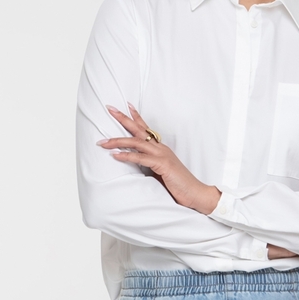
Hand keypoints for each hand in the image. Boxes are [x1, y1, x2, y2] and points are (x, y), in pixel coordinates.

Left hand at [99, 105, 221, 215]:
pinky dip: (127, 156)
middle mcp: (161, 148)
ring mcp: (162, 155)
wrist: (195, 193)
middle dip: (123, 118)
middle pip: (139, 129)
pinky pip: (141, 158)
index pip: (146, 128)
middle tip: (110, 108)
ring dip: (118, 141)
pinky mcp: (163, 165)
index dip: (136, 117)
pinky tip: (115, 156)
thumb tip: (135, 165)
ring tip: (103, 142)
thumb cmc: (178, 185)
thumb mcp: (160, 172)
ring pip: (137, 142)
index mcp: (161, 149)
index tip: (126, 106)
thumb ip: (149, 165)